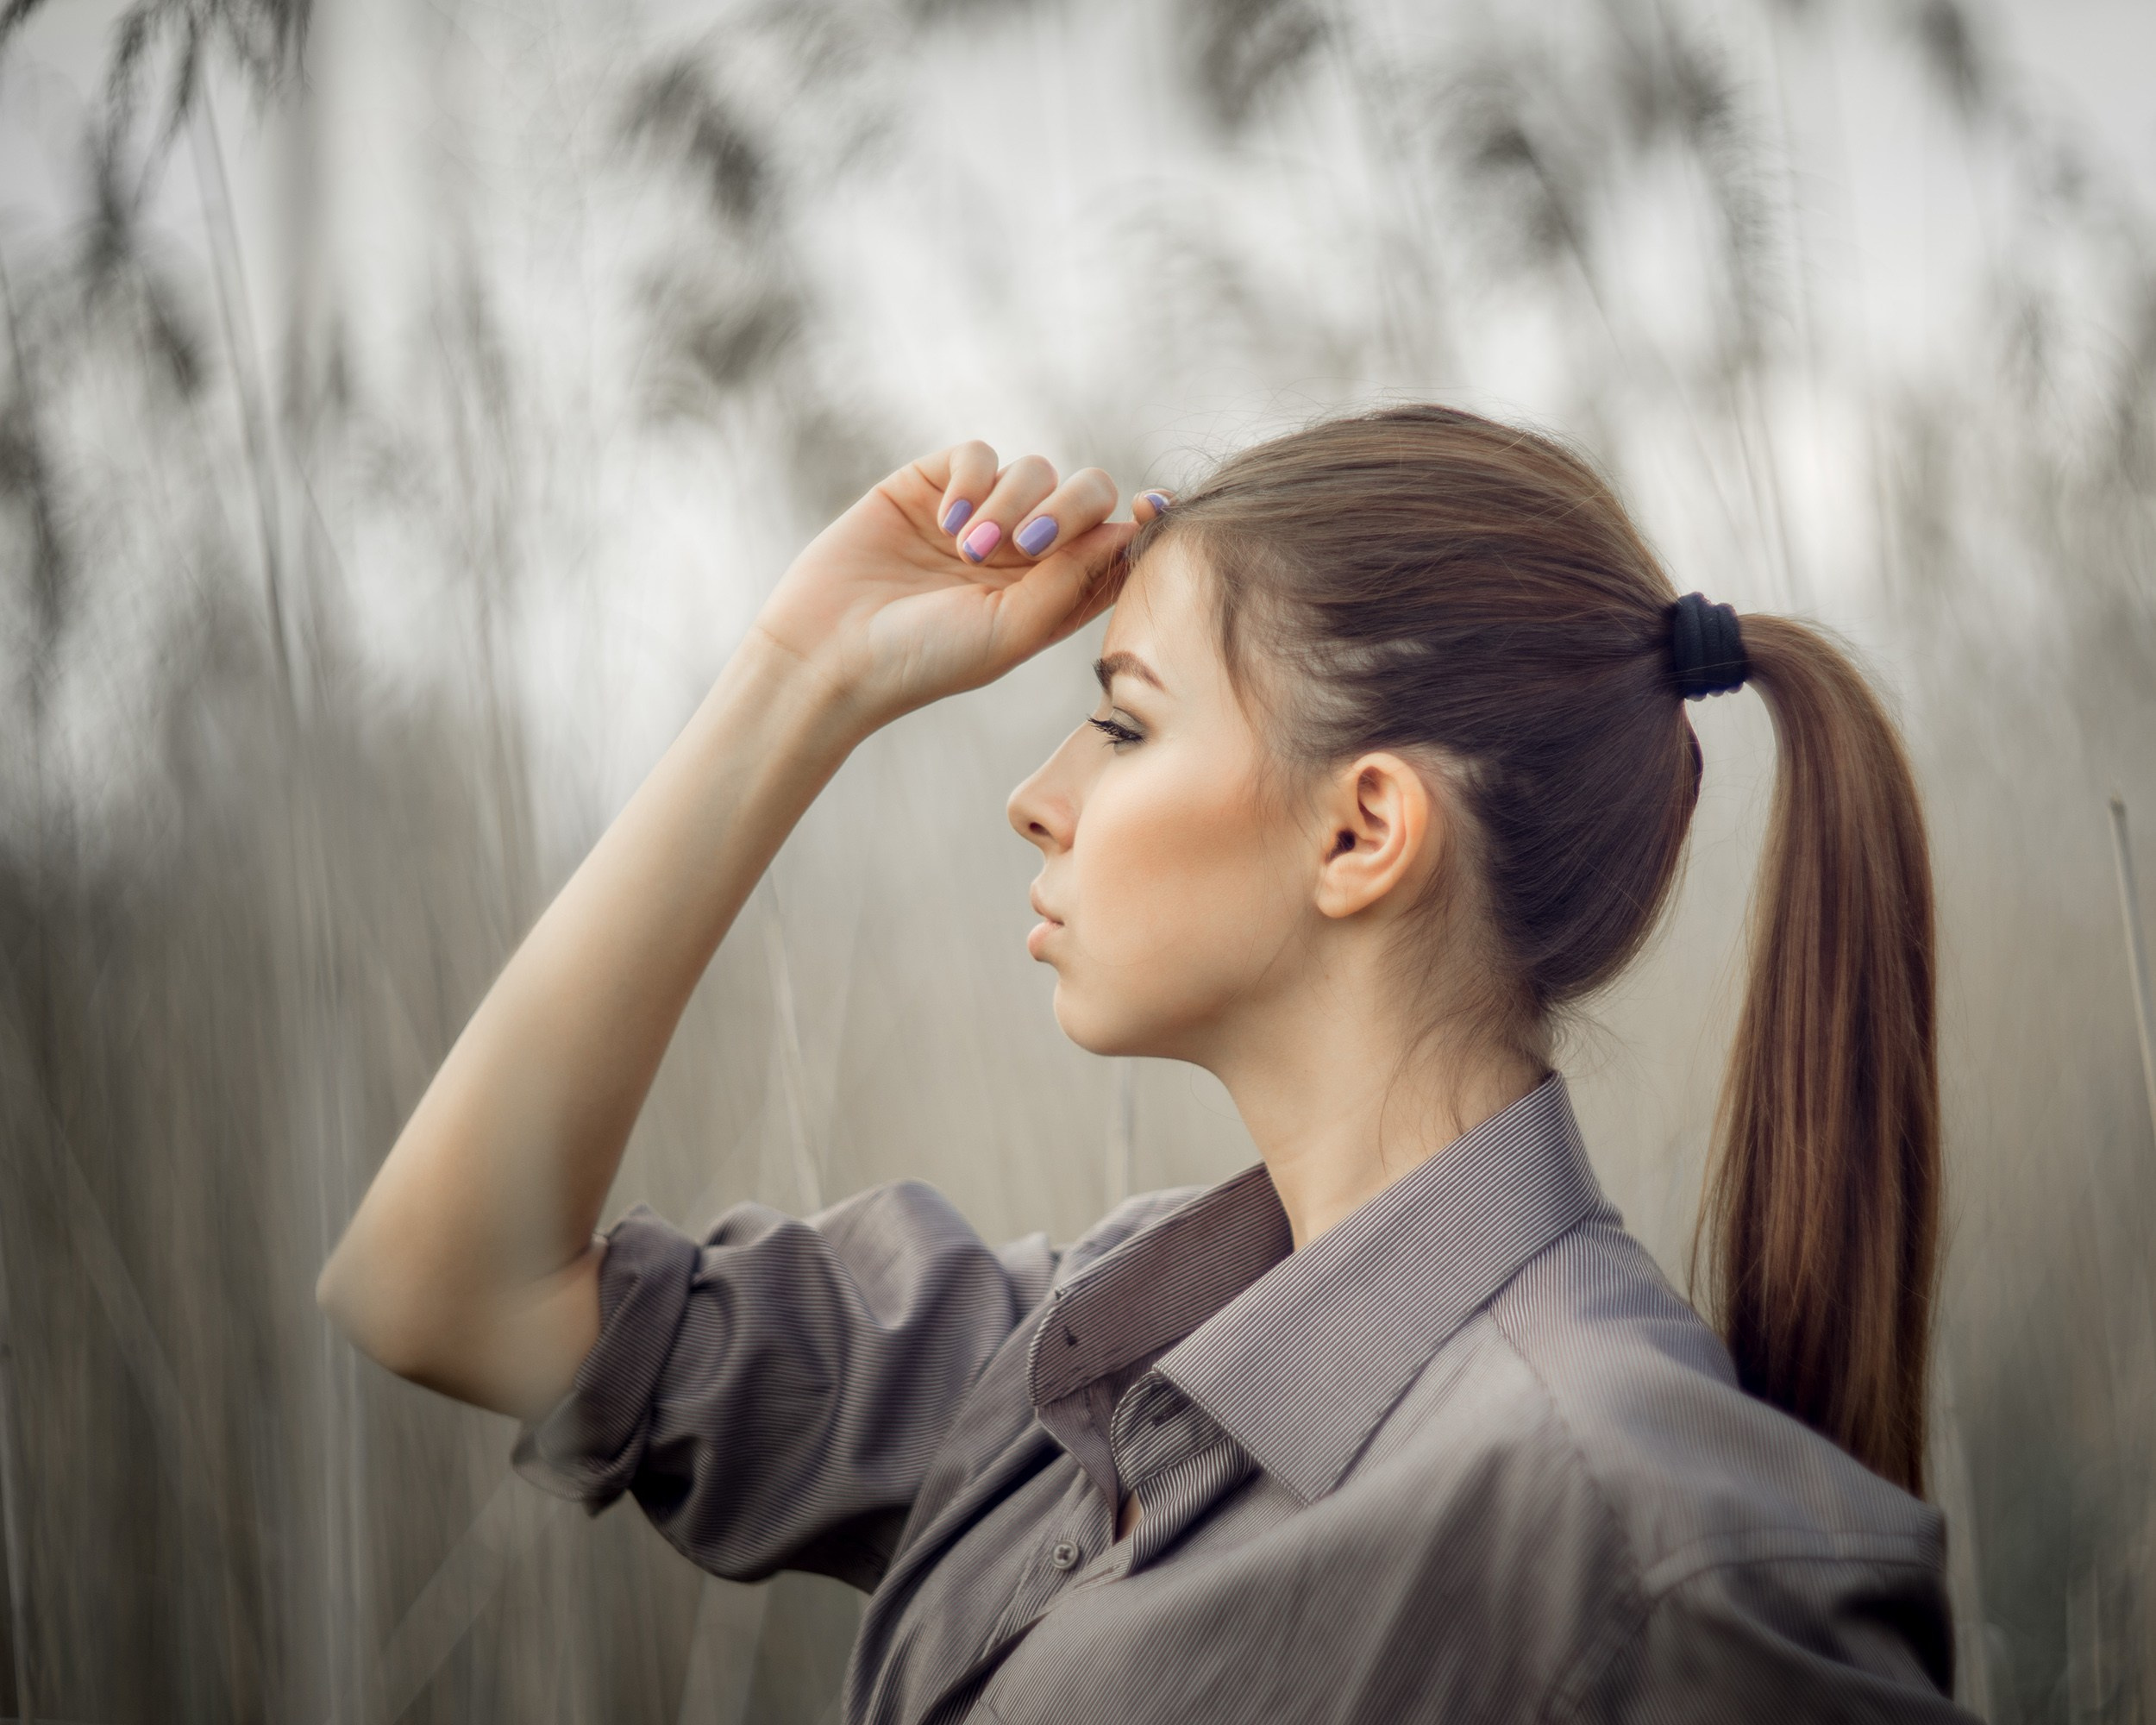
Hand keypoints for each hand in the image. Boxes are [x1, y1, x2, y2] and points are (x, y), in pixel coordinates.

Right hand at [752, 442, 1166, 735]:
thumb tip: (1129, 529)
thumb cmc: (926, 660)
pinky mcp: (933, 486)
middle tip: (1028, 546)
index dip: (1144, 521)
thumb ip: (1073, 581)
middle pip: (1085, 494)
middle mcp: (1024, 552)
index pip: (1116, 544)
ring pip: (1035, 470)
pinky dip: (973, 479)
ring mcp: (979, 515)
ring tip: (969, 551)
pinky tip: (949, 523)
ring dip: (1011, 503)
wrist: (832, 652)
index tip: (1154, 505)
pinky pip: (978, 453)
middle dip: (1069, 507)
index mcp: (1055, 594)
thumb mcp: (1013, 630)